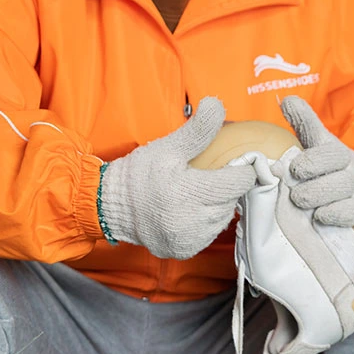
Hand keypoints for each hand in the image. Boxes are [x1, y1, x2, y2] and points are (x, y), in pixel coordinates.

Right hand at [98, 97, 255, 259]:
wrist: (112, 205)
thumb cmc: (140, 173)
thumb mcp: (169, 147)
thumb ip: (198, 129)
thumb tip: (216, 103)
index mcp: (189, 192)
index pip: (238, 183)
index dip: (241, 170)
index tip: (235, 164)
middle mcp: (191, 220)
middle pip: (231, 201)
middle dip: (226, 188)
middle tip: (210, 177)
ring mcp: (189, 239)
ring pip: (222, 220)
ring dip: (217, 206)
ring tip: (199, 193)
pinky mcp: (185, 250)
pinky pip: (209, 235)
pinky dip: (205, 223)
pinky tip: (191, 210)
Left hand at [280, 96, 353, 227]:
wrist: (346, 199)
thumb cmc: (323, 170)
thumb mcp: (314, 145)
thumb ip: (303, 123)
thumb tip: (287, 100)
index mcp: (338, 151)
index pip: (330, 151)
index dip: (313, 161)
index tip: (296, 169)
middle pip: (338, 175)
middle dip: (313, 184)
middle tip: (295, 193)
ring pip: (343, 192)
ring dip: (318, 198)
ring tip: (302, 203)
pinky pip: (350, 213)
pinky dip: (333, 214)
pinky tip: (319, 216)